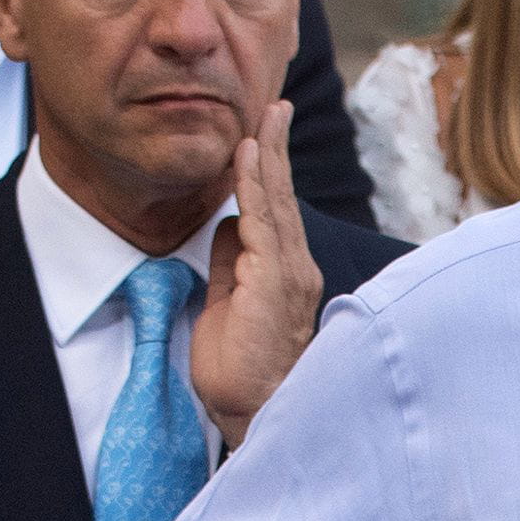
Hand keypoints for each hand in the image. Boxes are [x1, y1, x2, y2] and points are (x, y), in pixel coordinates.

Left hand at [190, 105, 323, 448]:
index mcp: (282, 274)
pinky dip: (256, 184)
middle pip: (282, 196)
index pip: (274, 210)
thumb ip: (228, 264)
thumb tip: (226, 226)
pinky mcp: (275, 282)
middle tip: (274, 105)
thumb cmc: (240, 373)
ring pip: (276, 201)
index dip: (268, 169)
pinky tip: (250, 153)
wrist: (255, 415)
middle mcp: (294, 268)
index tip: (263, 132)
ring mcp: (288, 274)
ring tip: (266, 114)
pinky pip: (264, 221)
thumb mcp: (225, 305)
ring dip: (269, 154)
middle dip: (277, 147)